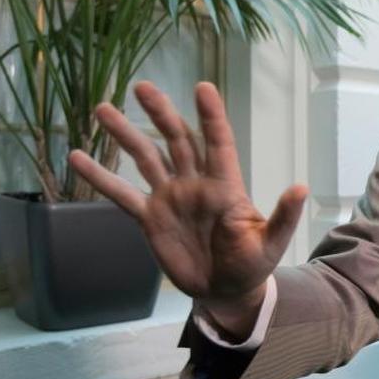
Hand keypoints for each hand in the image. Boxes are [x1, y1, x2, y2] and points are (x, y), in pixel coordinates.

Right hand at [68, 82, 307, 336]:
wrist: (225, 291)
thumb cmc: (252, 264)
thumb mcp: (270, 243)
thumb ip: (283, 216)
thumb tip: (301, 187)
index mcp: (225, 186)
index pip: (218, 142)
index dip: (211, 116)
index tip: (203, 87)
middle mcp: (195, 184)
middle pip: (177, 140)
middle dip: (161, 113)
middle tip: (142, 86)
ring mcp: (171, 198)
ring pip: (146, 158)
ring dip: (126, 134)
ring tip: (102, 109)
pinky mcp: (150, 218)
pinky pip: (122, 194)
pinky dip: (101, 177)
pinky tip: (77, 157)